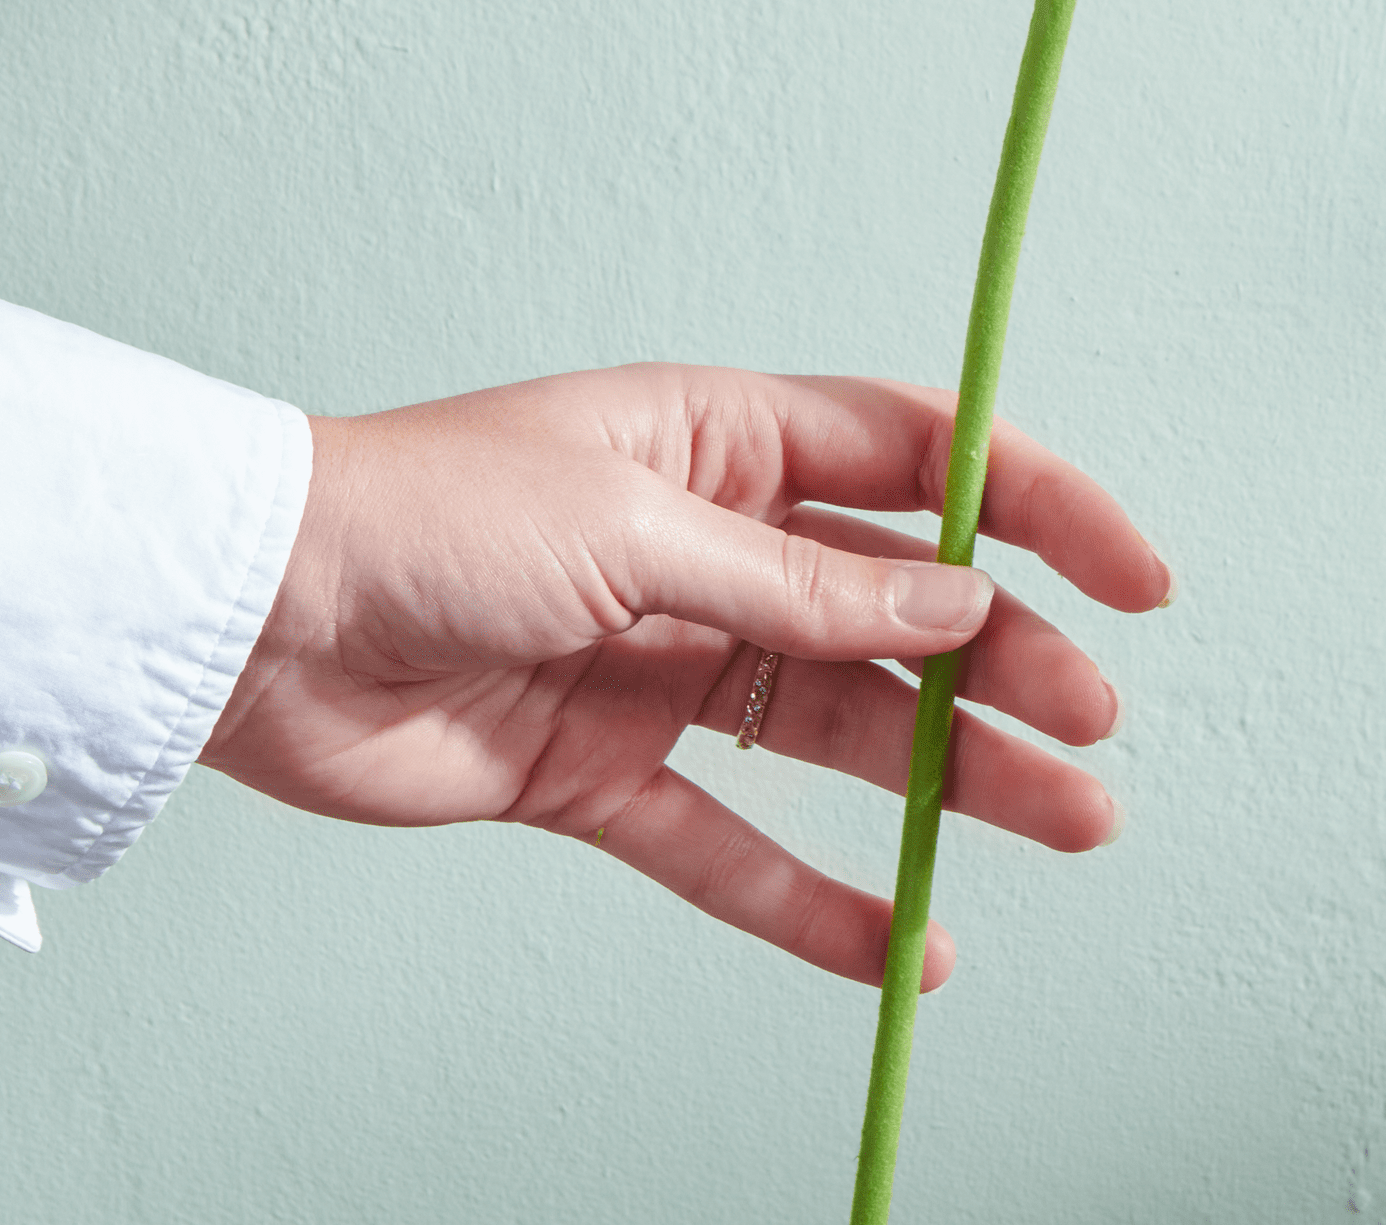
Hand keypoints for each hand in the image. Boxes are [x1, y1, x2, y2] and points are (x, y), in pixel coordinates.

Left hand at [196, 365, 1172, 986]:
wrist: (250, 620)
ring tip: (1058, 831)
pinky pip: (727, 844)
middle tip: (1092, 743)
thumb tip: (955, 612)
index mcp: (721, 441)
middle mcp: (708, 547)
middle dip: (1008, 671)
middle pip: (898, 611)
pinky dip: (813, 897)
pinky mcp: (597, 772)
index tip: (1135, 577)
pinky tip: (902, 943)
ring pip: (838, 728)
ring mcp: (658, 663)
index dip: (1038, 512)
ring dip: (945, 781)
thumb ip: (800, 589)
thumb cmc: (425, 514)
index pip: (920, 465)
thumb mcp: (636, 527)